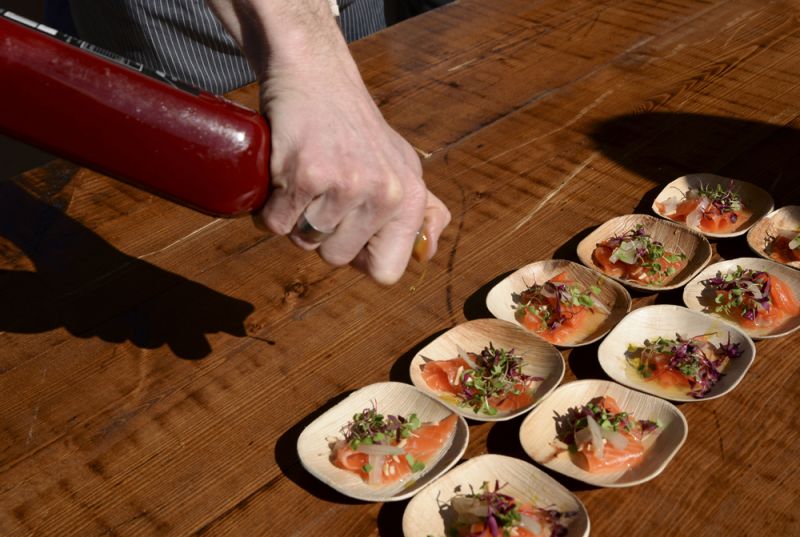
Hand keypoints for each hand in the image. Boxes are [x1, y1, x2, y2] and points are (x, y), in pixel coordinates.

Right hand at [206, 0, 449, 283]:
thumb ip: (421, 213)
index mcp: (410, 199)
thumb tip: (426, 256)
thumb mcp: (402, 166)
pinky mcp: (308, 175)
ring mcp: (347, 185)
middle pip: (336, 259)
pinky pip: (277, 224)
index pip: (386, 273)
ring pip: (304, 242)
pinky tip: (286, 173)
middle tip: (323, 193)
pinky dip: (271, 206)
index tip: (349, 230)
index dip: (359, 257)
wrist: (318, 78)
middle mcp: (385, 194)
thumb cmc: (356, 130)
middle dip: (321, 234)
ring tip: (307, 178)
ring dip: (295, 217)